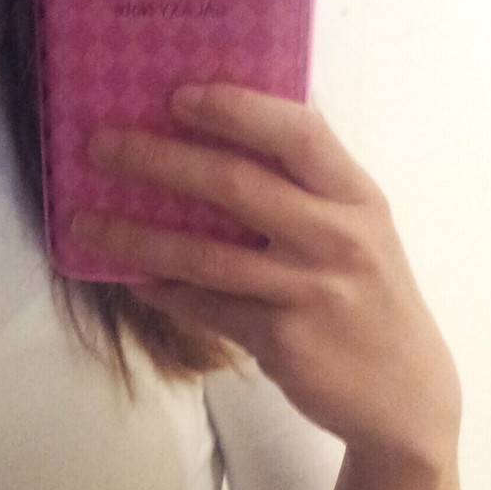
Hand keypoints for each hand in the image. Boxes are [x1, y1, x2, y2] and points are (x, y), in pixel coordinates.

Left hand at [73, 84, 460, 469]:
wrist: (404, 394)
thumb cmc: (369, 295)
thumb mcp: (361, 229)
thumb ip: (309, 186)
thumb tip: (228, 128)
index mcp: (356, 196)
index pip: (298, 133)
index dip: (236, 109)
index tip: (177, 95)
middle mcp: (336, 237)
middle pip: (236, 185)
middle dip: (160, 160)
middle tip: (102, 146)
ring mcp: (308, 291)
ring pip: (206, 255)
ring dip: (137, 236)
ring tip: (86, 222)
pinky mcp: (281, 340)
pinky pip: (206, 308)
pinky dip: (163, 291)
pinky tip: (130, 277)